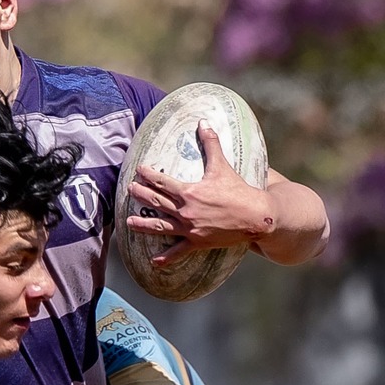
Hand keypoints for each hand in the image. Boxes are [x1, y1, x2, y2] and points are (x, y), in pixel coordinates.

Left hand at [126, 122, 274, 264]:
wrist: (256, 216)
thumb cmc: (239, 190)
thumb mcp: (222, 166)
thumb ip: (211, 144)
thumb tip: (203, 122)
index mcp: (190, 192)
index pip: (162, 183)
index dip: (148, 176)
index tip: (138, 170)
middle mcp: (186, 211)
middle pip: (157, 203)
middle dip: (141, 195)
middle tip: (129, 190)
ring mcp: (190, 228)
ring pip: (160, 226)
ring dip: (143, 225)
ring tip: (128, 223)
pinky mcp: (197, 242)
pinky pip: (178, 251)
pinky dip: (166, 258)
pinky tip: (153, 262)